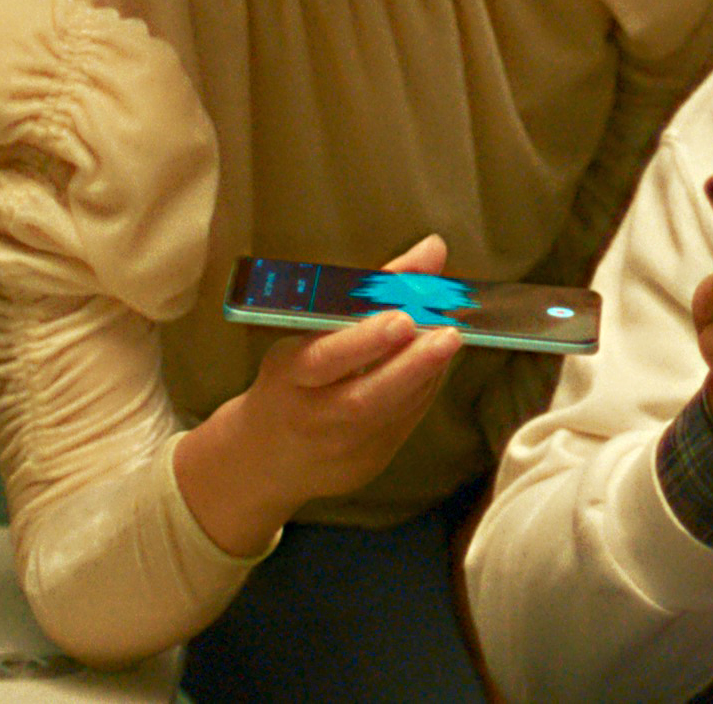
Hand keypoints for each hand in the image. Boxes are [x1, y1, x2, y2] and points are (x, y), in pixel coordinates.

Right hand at [175, 234, 466, 554]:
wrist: (263, 458)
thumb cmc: (291, 379)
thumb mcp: (311, 330)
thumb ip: (375, 287)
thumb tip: (434, 248)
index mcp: (288, 376)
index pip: (325, 360)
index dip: (364, 340)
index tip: (403, 319)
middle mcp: (312, 417)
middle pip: (365, 398)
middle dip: (412, 365)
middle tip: (449, 334)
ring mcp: (340, 449)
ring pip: (393, 412)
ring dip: (427, 372)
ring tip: (448, 337)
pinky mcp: (366, 464)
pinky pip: (403, 424)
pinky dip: (424, 390)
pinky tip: (436, 365)